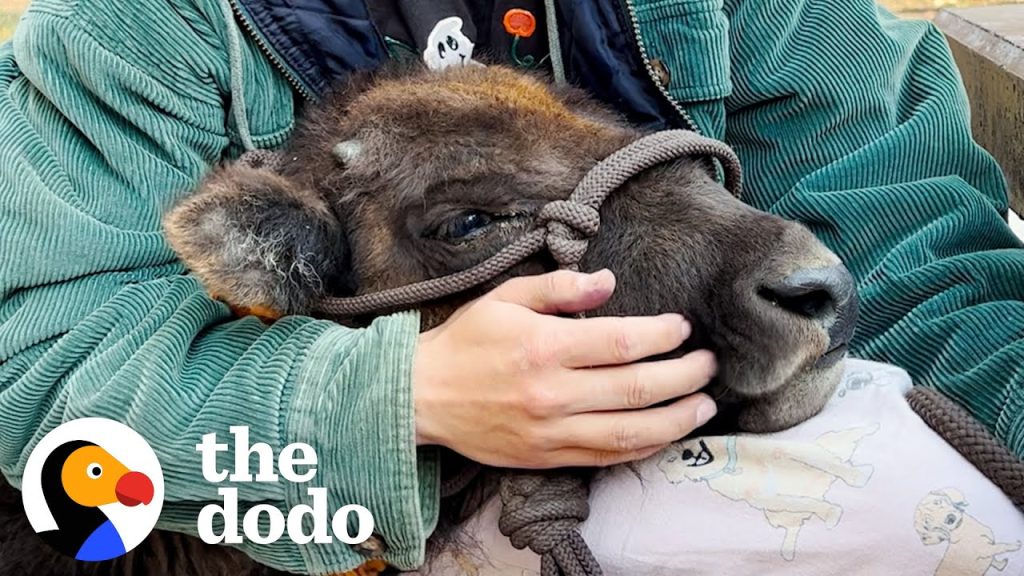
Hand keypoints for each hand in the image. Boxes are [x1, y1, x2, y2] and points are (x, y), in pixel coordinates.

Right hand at [413, 269, 717, 468]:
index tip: (682, 328)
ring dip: (677, 420)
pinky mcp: (546, 457)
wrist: (422, 397)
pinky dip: (643, 447)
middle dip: (685, 376)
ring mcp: (550, 431)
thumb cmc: (466, 342)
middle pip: (637, 388)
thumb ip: (559, 286)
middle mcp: (552, 393)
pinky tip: (665, 433)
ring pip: (630, 432)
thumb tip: (609, 282)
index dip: (663, 335)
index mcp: (544, 347)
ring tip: (704, 405)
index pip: (622, 342)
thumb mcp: (505, 298)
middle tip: (708, 365)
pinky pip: (606, 457)